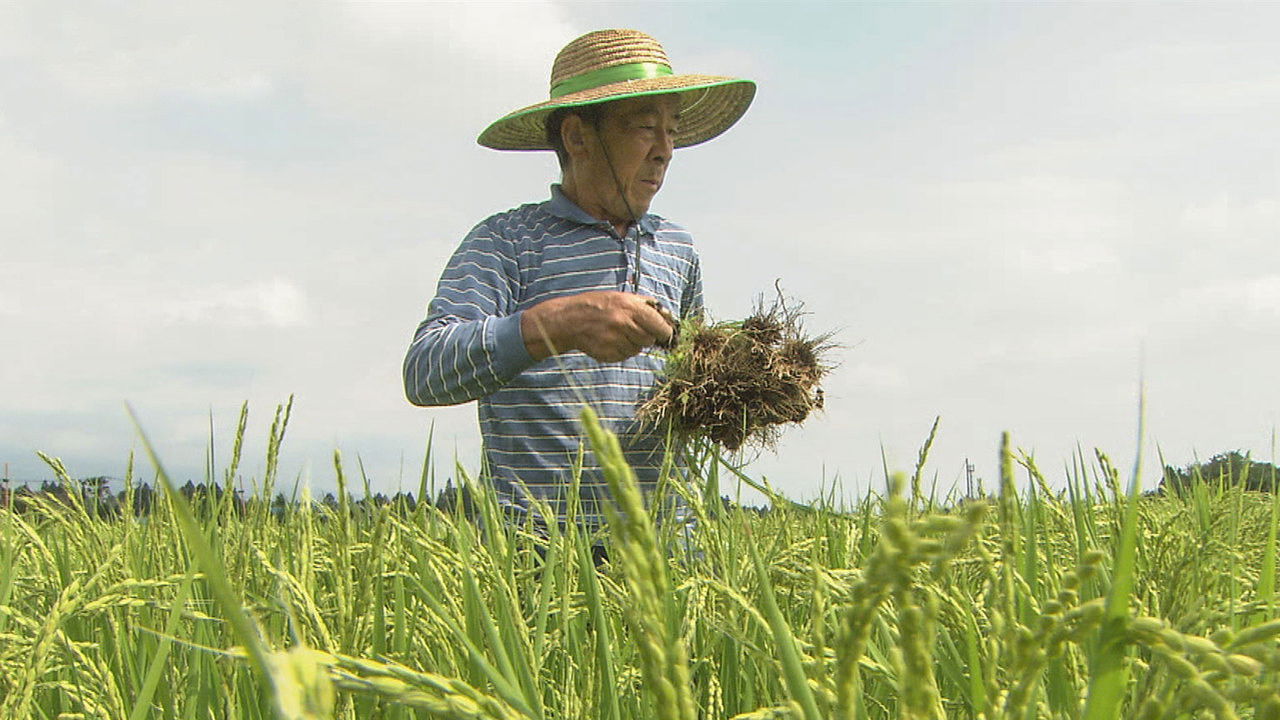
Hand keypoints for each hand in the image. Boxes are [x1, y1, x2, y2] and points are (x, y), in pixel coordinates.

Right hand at [521, 291, 675, 362]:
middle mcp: (624, 324)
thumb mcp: (622, 297)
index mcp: (630, 307)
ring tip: (618, 333)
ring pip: (638, 349)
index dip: (665, 332)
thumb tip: (668, 316)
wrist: (570, 320)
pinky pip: (625, 356)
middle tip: (634, 330)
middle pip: (649, 340)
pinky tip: (610, 340)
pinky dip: (622, 350)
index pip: (660, 326)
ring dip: (633, 344)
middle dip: (646, 336)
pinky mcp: (608, 354)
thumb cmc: (600, 305)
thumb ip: (646, 305)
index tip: (665, 333)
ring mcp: (615, 341)